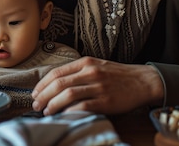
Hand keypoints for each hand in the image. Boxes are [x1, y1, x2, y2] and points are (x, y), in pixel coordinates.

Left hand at [31, 56, 163, 114]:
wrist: (142, 81)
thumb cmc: (117, 75)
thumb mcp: (96, 66)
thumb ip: (77, 72)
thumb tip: (56, 84)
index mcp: (85, 63)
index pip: (56, 72)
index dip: (42, 83)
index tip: (35, 92)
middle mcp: (90, 72)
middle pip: (59, 83)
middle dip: (44, 95)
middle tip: (36, 104)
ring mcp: (98, 86)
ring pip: (68, 94)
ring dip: (53, 104)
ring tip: (46, 111)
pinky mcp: (106, 100)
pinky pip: (83, 106)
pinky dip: (70, 111)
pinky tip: (63, 116)